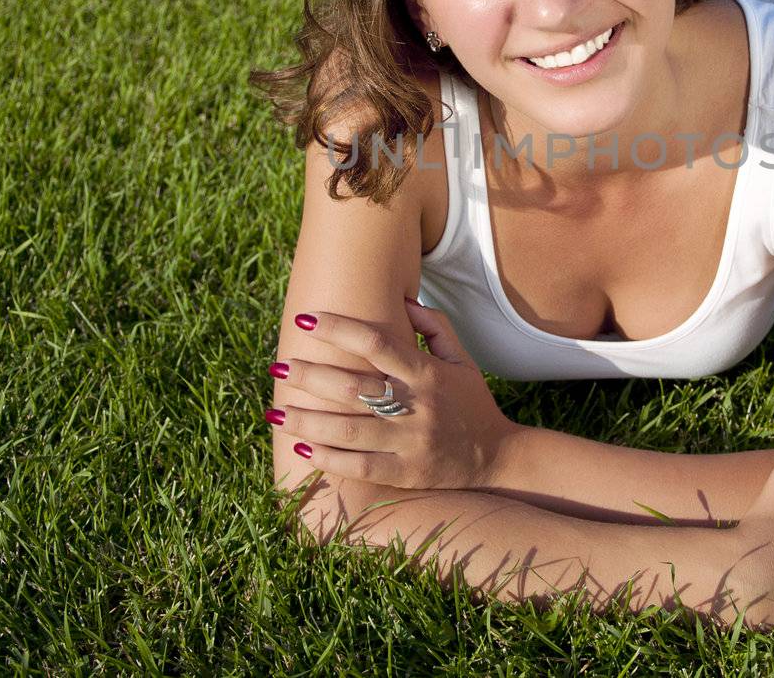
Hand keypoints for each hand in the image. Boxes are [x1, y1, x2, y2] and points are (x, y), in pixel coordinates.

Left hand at [265, 298, 519, 490]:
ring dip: (309, 420)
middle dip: (312, 376)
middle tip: (279, 366)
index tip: (306, 318)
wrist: (497, 457)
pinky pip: (360, 467)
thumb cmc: (472, 402)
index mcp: (427, 373)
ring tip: (276, 412)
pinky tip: (302, 447)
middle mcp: (416, 406)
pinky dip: (329, 458)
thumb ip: (436, 327)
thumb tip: (405, 299)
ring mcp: (410, 443)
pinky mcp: (406, 473)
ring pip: (350, 430)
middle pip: (354, 388)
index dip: (339, 328)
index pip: (377, 343)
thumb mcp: (462, 359)